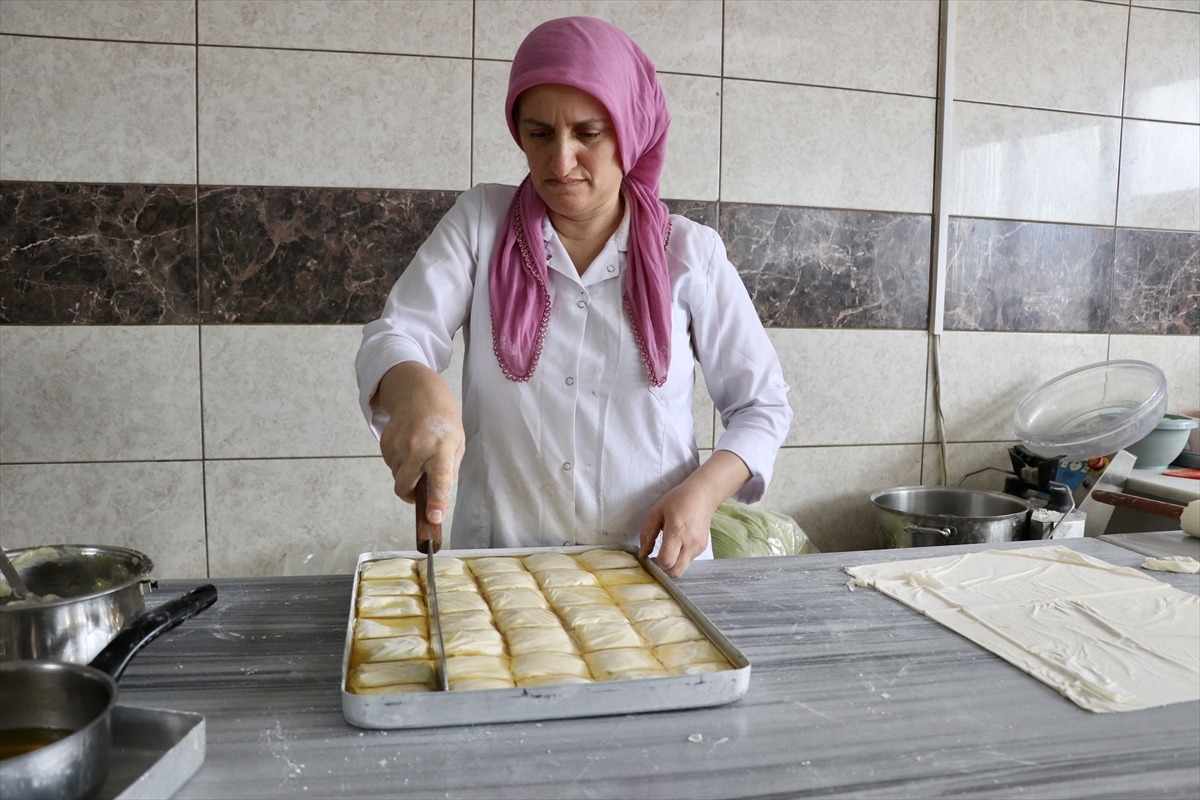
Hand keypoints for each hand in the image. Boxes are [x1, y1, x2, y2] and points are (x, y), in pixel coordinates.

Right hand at [375, 362, 464, 524]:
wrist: (417, 391)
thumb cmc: (442, 419)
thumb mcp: (457, 443)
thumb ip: (448, 471)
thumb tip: (437, 498)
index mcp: (441, 449)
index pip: (439, 480)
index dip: (437, 501)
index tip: (434, 518)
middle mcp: (417, 449)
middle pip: (405, 488)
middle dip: (411, 495)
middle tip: (421, 488)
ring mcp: (398, 446)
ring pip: (397, 477)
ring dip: (407, 474)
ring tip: (419, 451)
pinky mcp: (385, 443)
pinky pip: (391, 465)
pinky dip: (400, 462)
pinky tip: (409, 444)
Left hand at [638, 480, 715, 577]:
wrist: (703, 495)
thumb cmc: (678, 500)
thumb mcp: (656, 512)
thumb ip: (647, 534)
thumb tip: (642, 554)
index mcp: (677, 531)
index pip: (666, 560)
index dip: (654, 565)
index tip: (648, 559)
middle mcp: (690, 542)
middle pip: (675, 571)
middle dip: (662, 571)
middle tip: (654, 562)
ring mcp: (698, 547)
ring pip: (682, 570)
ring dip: (670, 567)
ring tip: (663, 555)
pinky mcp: (702, 548)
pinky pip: (688, 562)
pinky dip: (678, 561)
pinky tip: (674, 549)